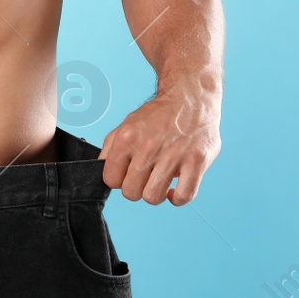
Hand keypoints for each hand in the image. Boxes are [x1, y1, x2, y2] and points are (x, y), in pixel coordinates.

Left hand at [97, 88, 220, 204]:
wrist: (190, 99)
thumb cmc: (158, 116)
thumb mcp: (127, 124)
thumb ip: (111, 148)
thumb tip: (101, 170)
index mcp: (127, 137)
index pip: (110, 179)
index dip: (119, 180)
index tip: (129, 173)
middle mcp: (148, 145)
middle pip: (130, 192)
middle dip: (136, 188)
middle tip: (146, 177)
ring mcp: (173, 154)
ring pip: (153, 198)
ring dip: (156, 194)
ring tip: (159, 181)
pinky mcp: (196, 161)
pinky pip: (183, 197)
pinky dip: (176, 198)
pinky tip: (174, 189)